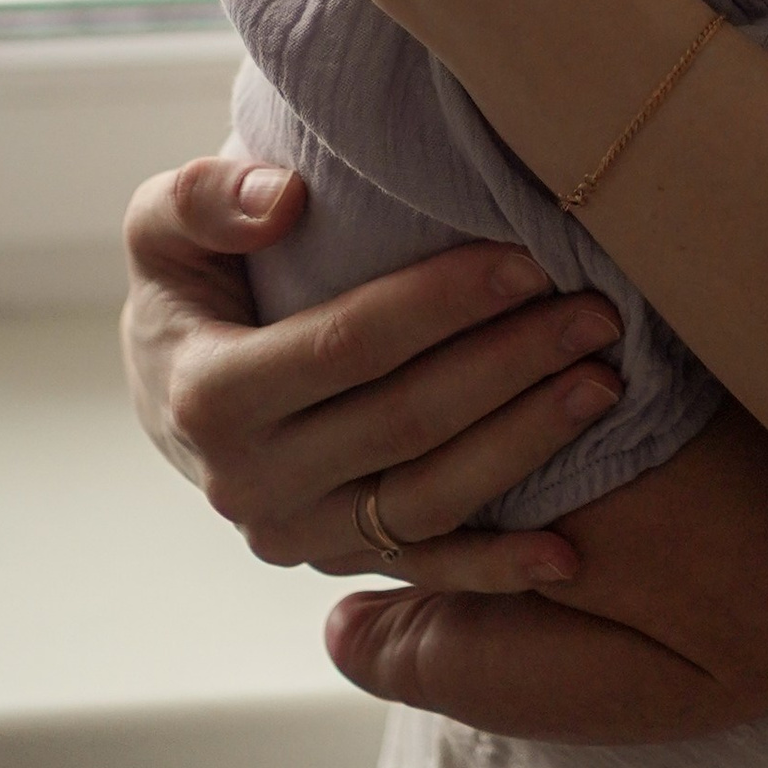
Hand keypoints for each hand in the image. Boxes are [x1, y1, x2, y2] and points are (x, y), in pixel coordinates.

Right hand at [122, 157, 625, 593]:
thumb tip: (283, 199)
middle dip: (511, 364)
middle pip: (406, 421)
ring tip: (605, 385)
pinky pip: (427, 569)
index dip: (444, 303)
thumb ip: (206, 198)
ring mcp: (298, 535)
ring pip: (429, 499)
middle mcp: (251, 482)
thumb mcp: (163, 224)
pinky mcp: (338, 562)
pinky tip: (570, 552)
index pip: (348, 345)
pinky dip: (499, 568)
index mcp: (209, 395)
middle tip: (595, 315)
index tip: (529, 259)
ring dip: (526, 445)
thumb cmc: (191, 282)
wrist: (172, 382)